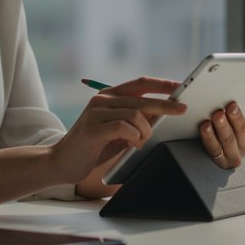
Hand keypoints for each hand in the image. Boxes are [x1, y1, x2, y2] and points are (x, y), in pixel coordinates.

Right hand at [51, 77, 185, 183]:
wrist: (61, 162)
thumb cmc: (94, 147)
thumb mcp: (119, 130)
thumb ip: (136, 119)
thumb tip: (165, 111)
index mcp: (109, 95)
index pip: (141, 83)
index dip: (163, 84)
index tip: (182, 87)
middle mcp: (102, 99)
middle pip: (142, 97)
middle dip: (166, 104)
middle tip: (183, 110)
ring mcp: (96, 112)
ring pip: (135, 113)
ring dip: (146, 130)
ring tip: (142, 142)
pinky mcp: (92, 128)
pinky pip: (124, 127)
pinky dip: (134, 136)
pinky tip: (133, 144)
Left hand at [198, 103, 244, 168]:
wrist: (212, 151)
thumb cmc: (227, 135)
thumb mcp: (237, 127)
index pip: (243, 129)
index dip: (237, 117)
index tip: (232, 105)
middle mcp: (237, 154)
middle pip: (230, 139)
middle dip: (224, 125)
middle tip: (219, 113)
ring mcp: (224, 160)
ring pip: (219, 146)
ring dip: (213, 133)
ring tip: (207, 122)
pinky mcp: (213, 162)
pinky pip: (210, 150)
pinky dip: (207, 139)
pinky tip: (203, 128)